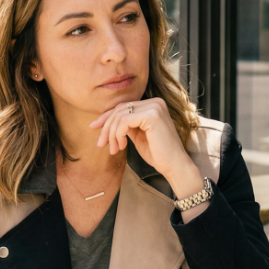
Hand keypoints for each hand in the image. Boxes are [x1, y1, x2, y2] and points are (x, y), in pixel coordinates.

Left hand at [91, 98, 206, 218]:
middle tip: (101, 144)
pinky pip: (124, 121)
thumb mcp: (138, 135)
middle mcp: (156, 102)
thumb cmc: (158, 154)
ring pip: (119, 115)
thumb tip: (105, 121)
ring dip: (111, 134)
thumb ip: (126, 125)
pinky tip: (121, 146)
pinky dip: (118, 134)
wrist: (175, 166)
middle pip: (119, 109)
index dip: (106, 117)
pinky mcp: (152, 115)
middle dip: (106, 127)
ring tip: (113, 149)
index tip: (93, 128)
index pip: (123, 106)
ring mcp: (155, 107)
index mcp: (154, 105)